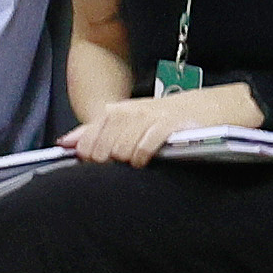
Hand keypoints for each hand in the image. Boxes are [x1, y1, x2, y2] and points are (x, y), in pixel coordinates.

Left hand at [65, 88, 203, 166]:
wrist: (208, 108)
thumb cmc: (164, 118)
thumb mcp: (128, 120)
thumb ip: (94, 132)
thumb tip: (64, 143)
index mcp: (115, 112)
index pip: (88, 139)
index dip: (89, 156)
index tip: (99, 164)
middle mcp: (129, 112)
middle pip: (103, 147)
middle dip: (107, 161)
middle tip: (120, 164)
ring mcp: (149, 118)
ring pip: (121, 149)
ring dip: (125, 160)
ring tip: (135, 161)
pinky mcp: (168, 126)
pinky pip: (145, 146)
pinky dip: (141, 156)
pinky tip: (145, 160)